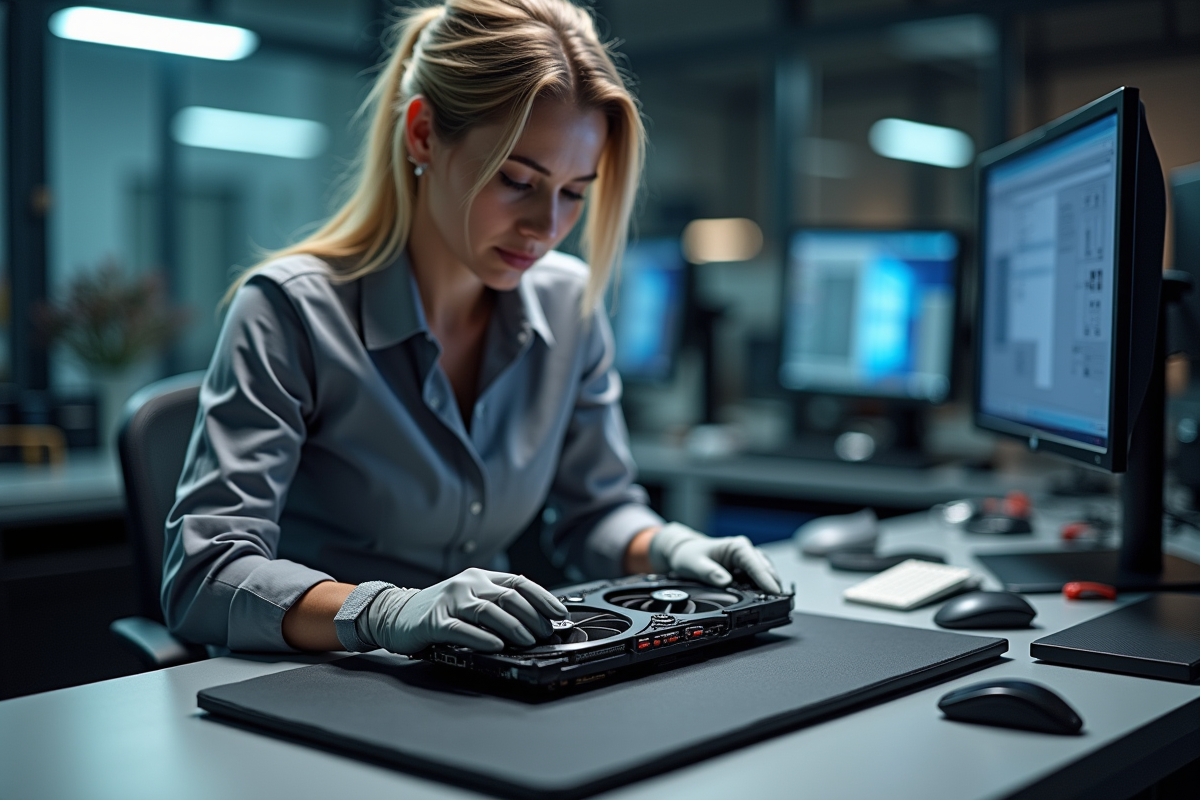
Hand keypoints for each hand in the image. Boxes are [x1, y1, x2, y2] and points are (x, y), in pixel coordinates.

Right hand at [357, 569, 568, 653]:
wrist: (395, 613)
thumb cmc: (439, 609)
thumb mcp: (471, 598)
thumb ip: (497, 603)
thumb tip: (535, 620)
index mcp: (480, 577)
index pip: (519, 583)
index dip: (543, 598)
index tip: (559, 614)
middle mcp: (467, 584)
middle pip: (508, 596)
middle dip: (532, 616)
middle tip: (546, 633)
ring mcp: (450, 601)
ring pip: (488, 610)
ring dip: (513, 626)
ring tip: (528, 640)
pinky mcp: (434, 621)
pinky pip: (462, 629)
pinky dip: (481, 637)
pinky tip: (495, 645)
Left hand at [649, 523, 783, 594]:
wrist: (685, 554)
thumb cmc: (690, 555)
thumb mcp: (694, 564)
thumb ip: (708, 572)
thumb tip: (725, 581)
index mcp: (736, 547)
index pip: (755, 564)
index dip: (766, 579)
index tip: (775, 592)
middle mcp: (745, 552)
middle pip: (765, 569)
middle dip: (772, 585)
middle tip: (777, 603)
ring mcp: (747, 562)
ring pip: (765, 574)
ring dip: (769, 588)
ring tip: (773, 604)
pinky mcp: (745, 571)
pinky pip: (758, 580)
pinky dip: (761, 590)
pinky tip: (762, 600)